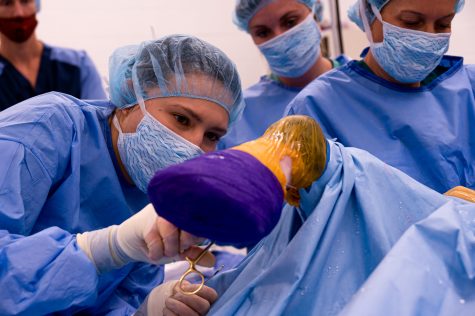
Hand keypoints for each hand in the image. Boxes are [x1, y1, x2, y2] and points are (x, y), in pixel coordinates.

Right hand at [77, 204, 214, 271]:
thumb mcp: (180, 249)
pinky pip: (156, 240)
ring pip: (171, 232)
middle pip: (189, 224)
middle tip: (179, 249)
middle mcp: (173, 207)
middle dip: (185, 243)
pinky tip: (154, 252)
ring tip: (166, 251)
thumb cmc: (159, 242)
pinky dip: (157, 252)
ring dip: (170, 248)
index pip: (200, 221)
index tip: (189, 245)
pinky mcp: (145, 222)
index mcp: (185, 210)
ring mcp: (159, 212)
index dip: (197, 236)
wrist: (130, 242)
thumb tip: (212, 262)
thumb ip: (195, 253)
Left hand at [141, 280, 217, 315]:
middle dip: (187, 297)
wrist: (170, 307)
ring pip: (191, 314)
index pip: (212, 294)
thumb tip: (183, 288)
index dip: (200, 289)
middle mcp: (205, 311)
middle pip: (203, 305)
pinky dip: (170, 312)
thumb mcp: (184, 289)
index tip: (185, 287)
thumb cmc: (179, 296)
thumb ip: (187, 287)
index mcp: (207, 300)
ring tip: (168, 301)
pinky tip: (166, 308)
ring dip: (176, 305)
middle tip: (176, 295)